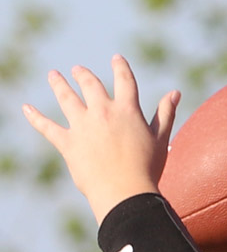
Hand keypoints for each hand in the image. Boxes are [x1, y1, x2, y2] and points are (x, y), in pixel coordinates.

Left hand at [22, 54, 180, 223]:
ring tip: (54, 76)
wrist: (125, 192)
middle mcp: (102, 112)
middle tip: (78, 69)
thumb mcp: (160, 139)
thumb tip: (174, 93)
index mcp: (127, 110)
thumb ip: (165, 114)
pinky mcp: (68, 143)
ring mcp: (83, 126)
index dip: (120, 67)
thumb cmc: (147, 169)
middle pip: (90, 85)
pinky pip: (47, 127)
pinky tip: (26, 108)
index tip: (116, 58)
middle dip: (84, 75)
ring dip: (59, 85)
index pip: (124, 80)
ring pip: (67, 98)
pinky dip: (35, 117)